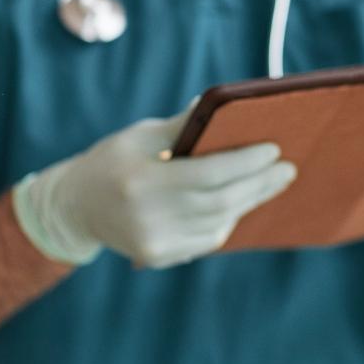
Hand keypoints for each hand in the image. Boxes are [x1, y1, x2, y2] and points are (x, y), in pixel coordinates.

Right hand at [12, 111, 295, 267]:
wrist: (75, 208)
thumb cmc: (113, 161)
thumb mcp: (140, 136)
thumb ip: (184, 125)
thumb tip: (226, 105)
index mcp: (140, 181)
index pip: (208, 173)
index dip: (246, 163)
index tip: (274, 150)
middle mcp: (147, 217)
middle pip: (220, 202)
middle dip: (260, 184)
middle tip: (288, 168)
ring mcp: (153, 243)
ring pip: (219, 223)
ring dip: (249, 201)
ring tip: (271, 182)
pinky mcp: (159, 258)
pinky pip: (207, 239)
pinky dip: (228, 219)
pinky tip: (241, 202)